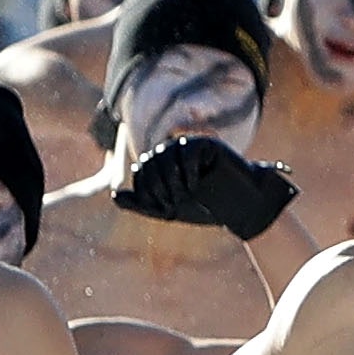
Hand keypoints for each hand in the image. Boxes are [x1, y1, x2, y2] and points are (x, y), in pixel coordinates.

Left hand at [120, 138, 301, 240]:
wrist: (240, 206)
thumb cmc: (206, 208)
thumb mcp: (169, 211)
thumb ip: (142, 204)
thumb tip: (114, 197)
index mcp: (161, 166)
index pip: (141, 173)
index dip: (148, 193)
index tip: (165, 210)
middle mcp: (172, 152)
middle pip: (149, 162)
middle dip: (159, 188)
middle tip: (175, 204)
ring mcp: (188, 145)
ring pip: (165, 156)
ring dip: (172, 181)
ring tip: (187, 196)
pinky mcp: (205, 143)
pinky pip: (186, 151)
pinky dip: (188, 171)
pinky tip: (198, 184)